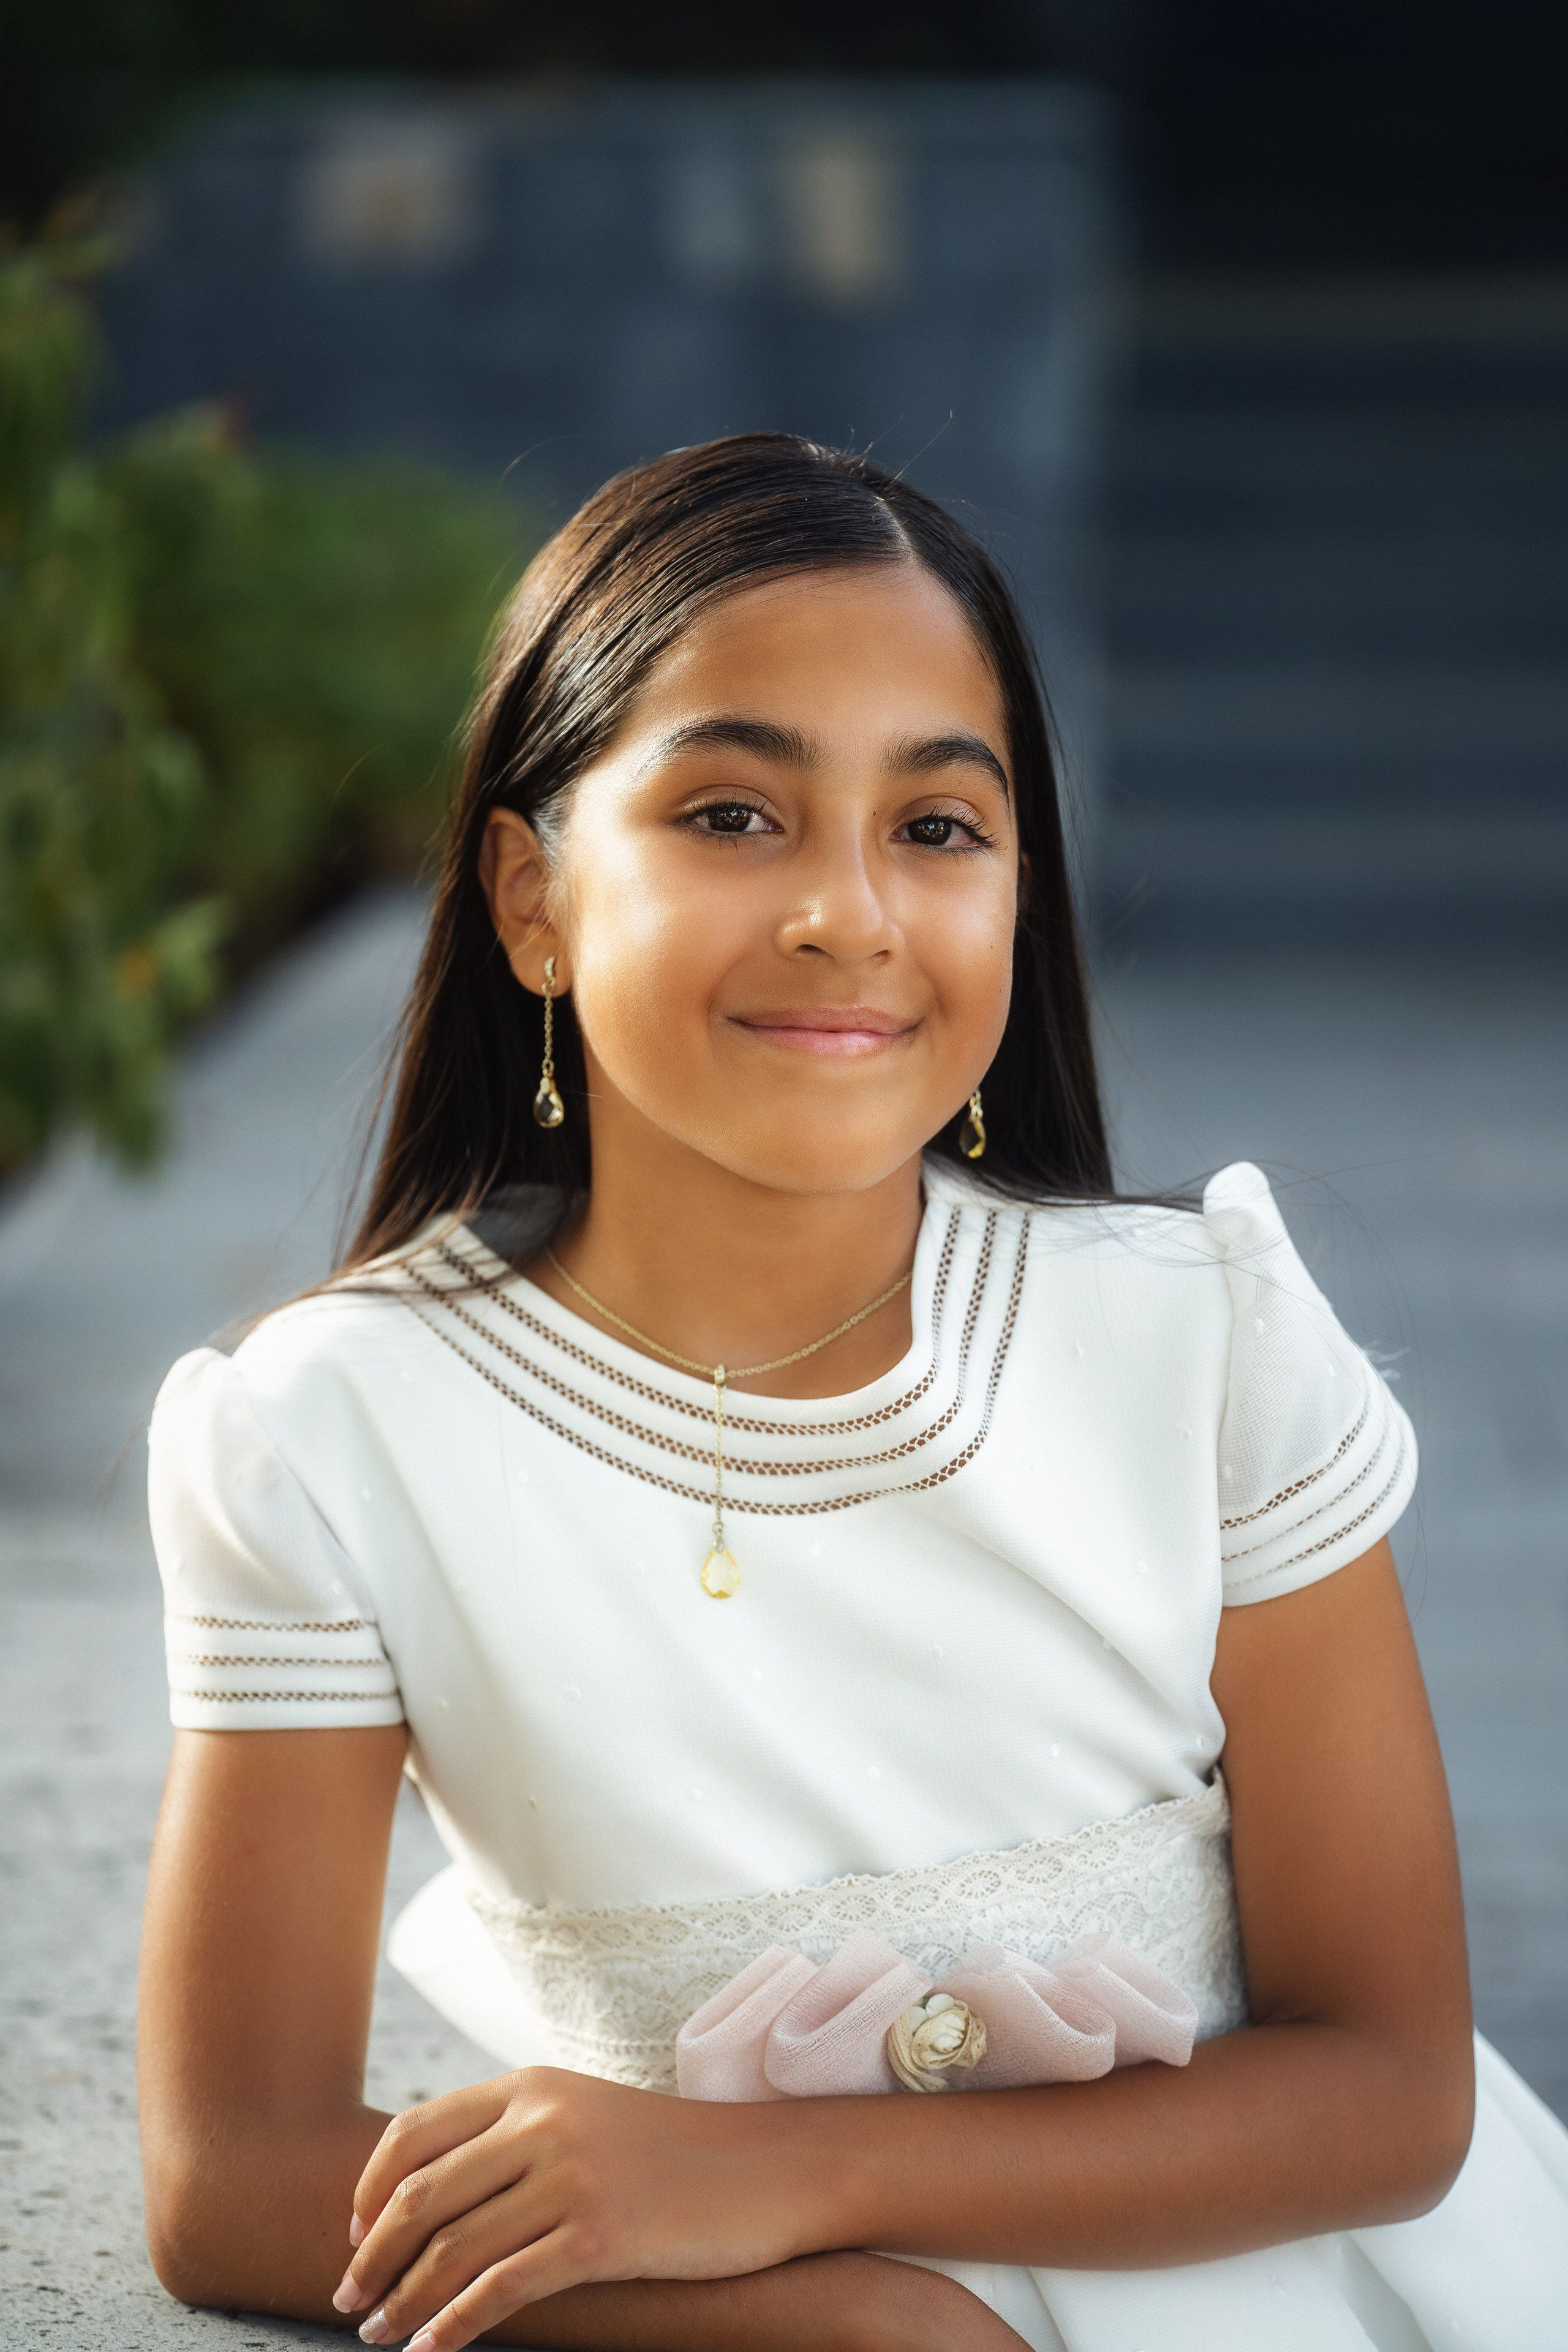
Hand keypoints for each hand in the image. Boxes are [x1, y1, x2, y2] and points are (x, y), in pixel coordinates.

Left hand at [331, 2065, 836, 2349]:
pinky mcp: (599, 2235)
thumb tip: (433, 2192)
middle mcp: (542, 2121)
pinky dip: (454, 2324)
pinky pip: (502, 2288)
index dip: (370, 2190)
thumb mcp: (584, 2116)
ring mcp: (571, 2177)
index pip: (415, 2133)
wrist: (763, 2168)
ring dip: (403, 2300)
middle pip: (423, 2195)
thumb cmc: (668, 2154)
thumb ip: (515, 2136)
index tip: (355, 2237)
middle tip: (350, 2298)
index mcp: (531, 2086)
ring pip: (454, 2248)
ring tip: (379, 2332)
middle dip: (373, 2256)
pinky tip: (432, 2349)